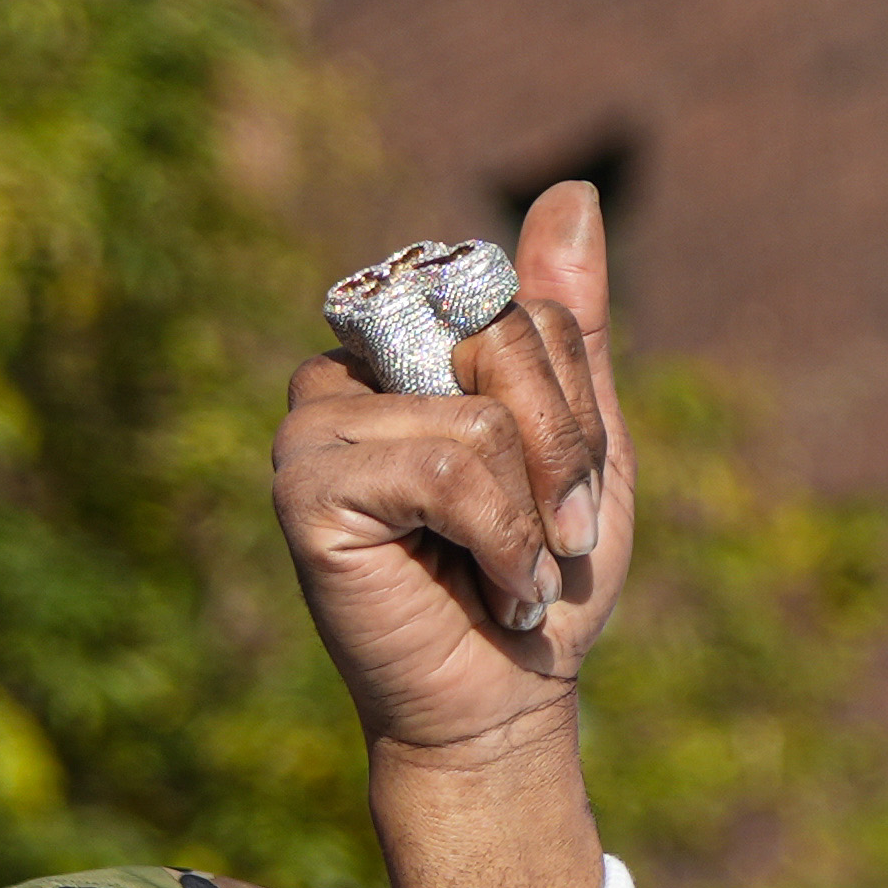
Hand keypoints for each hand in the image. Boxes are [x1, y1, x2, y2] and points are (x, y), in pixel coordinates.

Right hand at [267, 179, 624, 887]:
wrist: (508, 698)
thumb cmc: (541, 575)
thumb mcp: (584, 442)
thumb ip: (571, 326)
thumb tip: (571, 188)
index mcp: (416, 346)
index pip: (525, 307)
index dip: (575, 409)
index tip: (572, 500)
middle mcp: (355, 367)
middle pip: (502, 338)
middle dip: (562, 454)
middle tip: (553, 540)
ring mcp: (318, 420)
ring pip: (477, 412)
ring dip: (531, 513)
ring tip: (512, 573)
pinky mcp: (303, 482)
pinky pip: (443, 467)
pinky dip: (496, 539)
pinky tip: (487, 591)